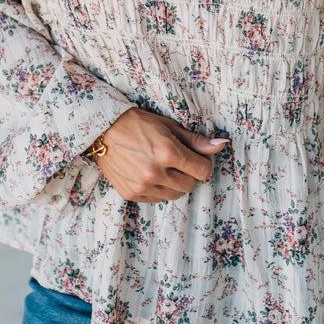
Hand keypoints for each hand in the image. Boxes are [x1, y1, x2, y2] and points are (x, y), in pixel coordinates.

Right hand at [93, 107, 228, 202]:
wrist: (102, 131)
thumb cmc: (137, 124)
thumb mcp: (168, 126)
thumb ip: (195, 140)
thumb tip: (222, 145)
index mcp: (167, 152)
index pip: (203, 171)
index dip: (203, 164)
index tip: (196, 158)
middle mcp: (155, 172)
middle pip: (190, 185)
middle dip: (189, 174)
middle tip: (178, 161)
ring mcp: (142, 186)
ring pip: (175, 195)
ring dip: (175, 183)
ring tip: (164, 167)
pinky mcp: (131, 194)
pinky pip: (157, 199)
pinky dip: (159, 190)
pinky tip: (151, 174)